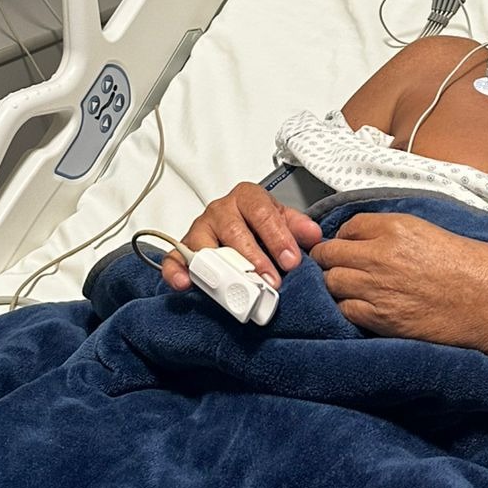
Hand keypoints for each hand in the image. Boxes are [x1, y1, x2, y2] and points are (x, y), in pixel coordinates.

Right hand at [161, 182, 322, 291]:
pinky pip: (175, 258)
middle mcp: (221, 210)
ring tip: (235, 289)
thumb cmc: (257, 224)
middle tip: (271, 282)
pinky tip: (186, 284)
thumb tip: (313, 235)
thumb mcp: (281, 220)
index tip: (291, 261)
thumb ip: (297, 227)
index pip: (262, 213)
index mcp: (247, 198)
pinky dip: (177, 271)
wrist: (238, 227)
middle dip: (255, 259)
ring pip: (205, 245)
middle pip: (235, 231)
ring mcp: (200, 228)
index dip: (278, 238)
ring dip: (221, 270)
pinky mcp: (183, 248)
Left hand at [310, 212, 487, 351]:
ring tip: (346, 288)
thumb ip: (395, 233)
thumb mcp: (430, 231)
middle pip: (330, 253)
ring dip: (335, 284)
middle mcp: (380, 254)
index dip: (344, 237)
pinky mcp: (381, 318)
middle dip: (329, 259)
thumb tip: (368, 239)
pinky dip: (347, 308)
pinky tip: (360, 307)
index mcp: (395, 227)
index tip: (346, 245)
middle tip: (335, 266)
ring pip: (331, 282)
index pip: (348, 226)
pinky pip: (345, 310)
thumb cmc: (470, 265)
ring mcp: (377, 288)